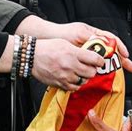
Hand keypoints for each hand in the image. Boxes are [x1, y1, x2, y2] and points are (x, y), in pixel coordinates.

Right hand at [17, 18, 131, 72]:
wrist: (31, 57)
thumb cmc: (47, 48)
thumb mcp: (64, 43)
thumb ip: (79, 50)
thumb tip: (91, 55)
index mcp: (73, 53)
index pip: (95, 59)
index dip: (100, 61)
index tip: (99, 61)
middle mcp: (70, 65)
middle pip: (92, 72)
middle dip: (92, 70)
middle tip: (89, 66)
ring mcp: (65, 76)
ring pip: (84, 81)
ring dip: (84, 77)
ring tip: (78, 72)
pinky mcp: (60, 83)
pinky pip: (75, 87)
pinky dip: (76, 83)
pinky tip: (72, 77)